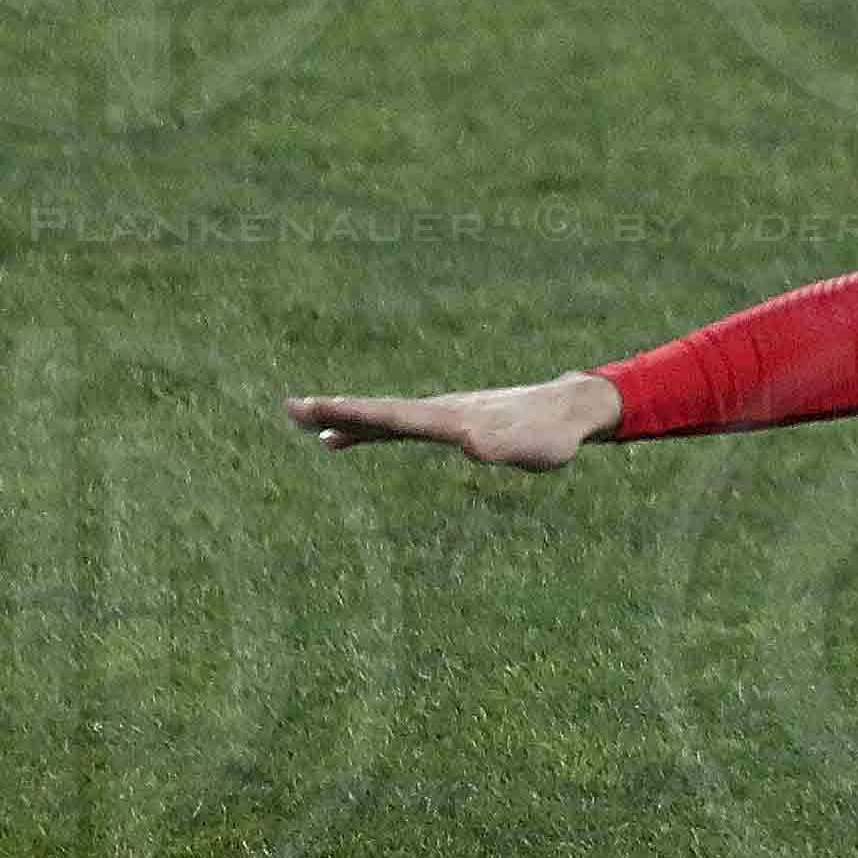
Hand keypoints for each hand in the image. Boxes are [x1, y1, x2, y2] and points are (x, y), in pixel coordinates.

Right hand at [283, 371, 623, 467]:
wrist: (567, 410)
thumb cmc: (553, 435)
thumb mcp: (534, 449)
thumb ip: (505, 446)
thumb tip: (471, 445)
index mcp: (450, 418)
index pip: (393, 417)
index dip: (353, 415)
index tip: (317, 409)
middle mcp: (438, 411)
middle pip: (378, 411)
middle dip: (334, 411)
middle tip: (290, 408)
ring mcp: (438, 415)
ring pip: (381, 418)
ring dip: (342, 420)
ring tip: (302, 422)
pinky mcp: (444, 424)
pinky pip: (394, 428)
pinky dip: (363, 432)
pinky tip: (337, 443)